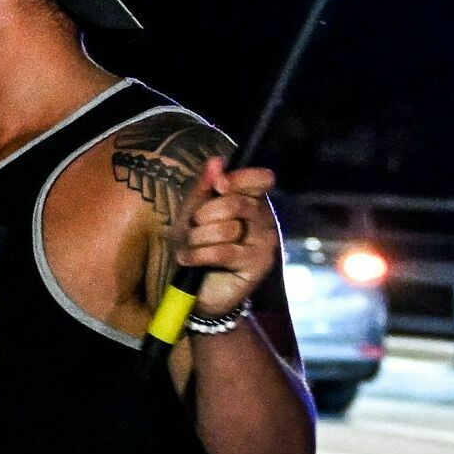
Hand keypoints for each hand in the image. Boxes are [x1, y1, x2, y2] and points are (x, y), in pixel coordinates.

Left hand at [171, 158, 281, 322]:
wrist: (200, 291)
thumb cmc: (198, 247)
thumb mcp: (194, 213)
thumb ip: (205, 187)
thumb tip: (216, 162)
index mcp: (253, 200)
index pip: (261, 179)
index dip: (240, 178)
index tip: (219, 185)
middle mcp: (265, 219)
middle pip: (236, 202)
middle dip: (204, 215)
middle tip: (194, 227)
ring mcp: (265, 242)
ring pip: (227, 229)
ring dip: (198, 239)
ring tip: (190, 247)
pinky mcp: (259, 265)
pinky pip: (224, 252)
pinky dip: (198, 255)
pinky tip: (189, 260)